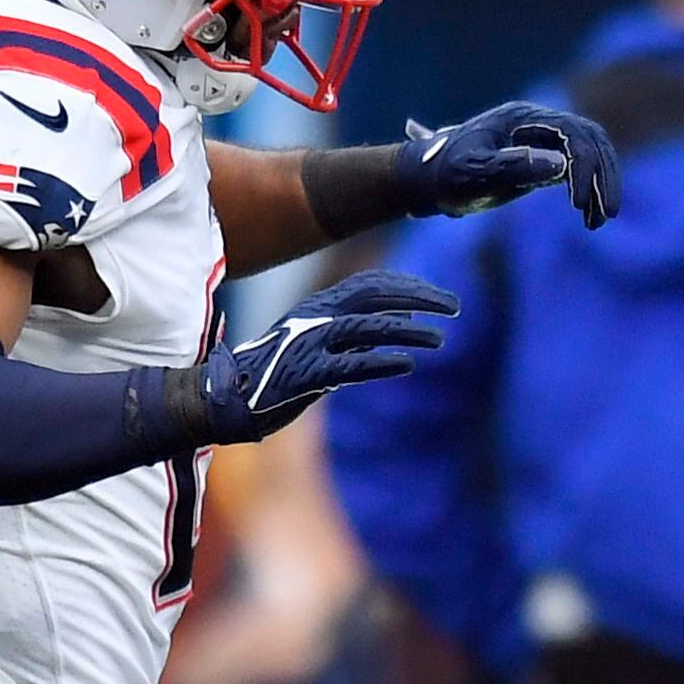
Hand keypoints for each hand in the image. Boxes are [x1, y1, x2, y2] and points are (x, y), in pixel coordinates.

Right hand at [194, 271, 458, 442]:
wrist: (228, 398)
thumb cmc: (278, 373)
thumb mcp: (322, 345)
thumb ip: (358, 333)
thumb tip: (401, 320)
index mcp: (319, 307)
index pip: (371, 285)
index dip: (409, 286)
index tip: (440, 298)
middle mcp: (315, 318)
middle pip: (374, 296)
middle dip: (418, 297)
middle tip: (454, 308)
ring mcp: (309, 345)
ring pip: (367, 328)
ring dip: (408, 331)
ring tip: (440, 338)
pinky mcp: (305, 376)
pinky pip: (348, 366)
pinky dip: (379, 363)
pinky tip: (406, 365)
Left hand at [394, 102, 618, 227]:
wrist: (426, 180)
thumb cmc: (444, 174)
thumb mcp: (474, 172)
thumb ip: (514, 166)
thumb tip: (561, 165)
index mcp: (523, 117)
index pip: (572, 133)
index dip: (583, 165)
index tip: (577, 203)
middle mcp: (537, 123)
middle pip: (590, 140)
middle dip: (602, 176)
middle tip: (607, 213)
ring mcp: (541, 140)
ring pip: (590, 154)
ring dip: (600, 184)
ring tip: (599, 220)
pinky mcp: (541, 159)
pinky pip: (578, 169)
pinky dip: (589, 191)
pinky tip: (589, 218)